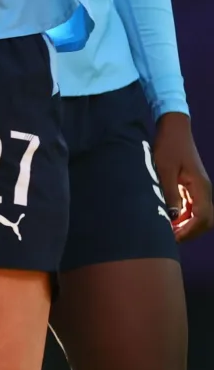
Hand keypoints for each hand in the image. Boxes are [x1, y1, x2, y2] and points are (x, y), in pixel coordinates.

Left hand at [154, 112, 210, 241]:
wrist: (174, 130)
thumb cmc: (168, 147)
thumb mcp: (164, 170)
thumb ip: (169, 193)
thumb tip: (173, 217)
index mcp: (200, 187)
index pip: (202, 217)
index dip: (189, 231)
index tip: (172, 239)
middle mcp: (203, 190)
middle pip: (205, 220)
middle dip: (190, 232)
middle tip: (169, 239)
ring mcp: (199, 189)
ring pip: (199, 215)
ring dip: (186, 226)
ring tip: (166, 232)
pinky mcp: (191, 187)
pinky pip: (192, 208)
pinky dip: (183, 217)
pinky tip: (167, 219)